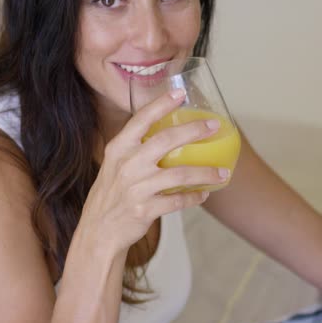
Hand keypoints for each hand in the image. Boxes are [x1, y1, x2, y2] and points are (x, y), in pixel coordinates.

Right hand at [78, 88, 228, 255]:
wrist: (99, 229)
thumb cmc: (111, 192)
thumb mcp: (115, 164)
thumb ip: (135, 148)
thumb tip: (167, 133)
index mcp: (119, 148)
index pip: (141, 119)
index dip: (161, 104)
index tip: (180, 93)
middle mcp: (127, 164)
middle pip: (166, 140)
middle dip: (194, 130)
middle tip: (214, 126)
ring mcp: (136, 187)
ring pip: (180, 175)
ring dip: (205, 173)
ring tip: (222, 173)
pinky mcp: (145, 209)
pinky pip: (178, 201)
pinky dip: (194, 197)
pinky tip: (204, 194)